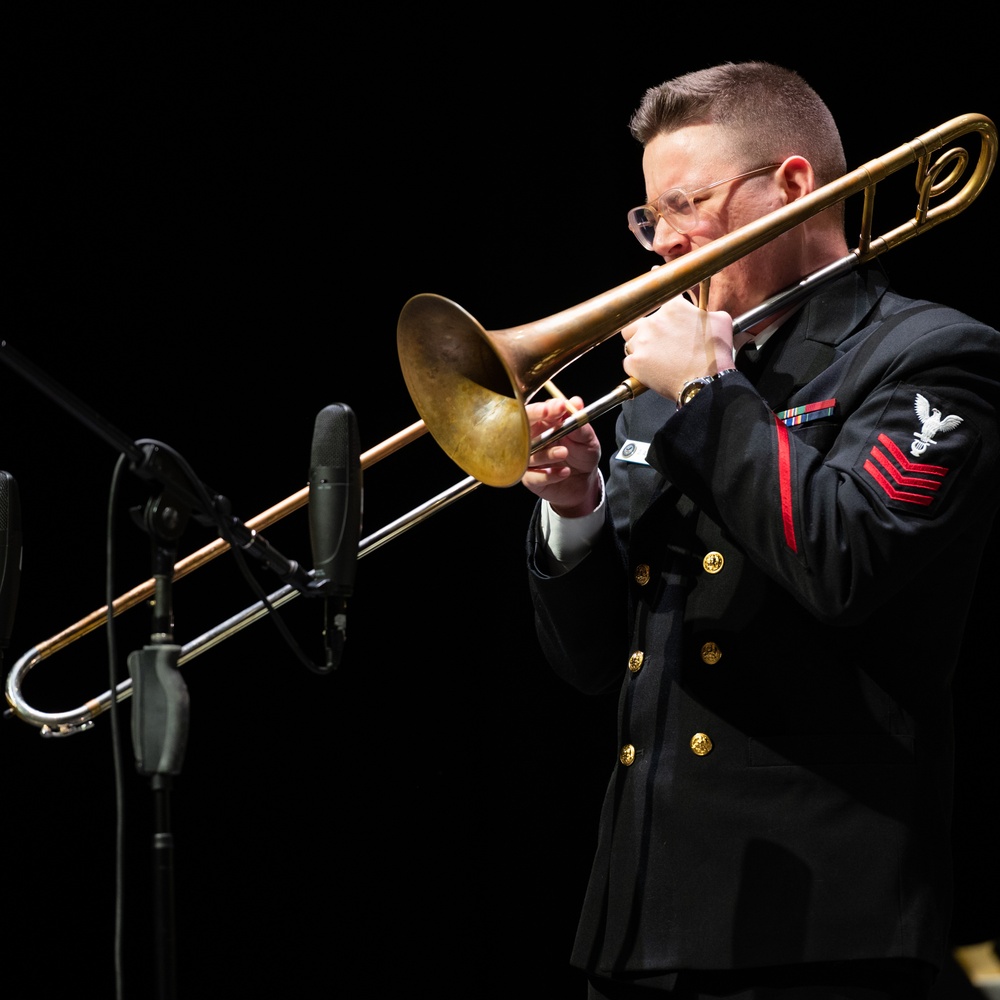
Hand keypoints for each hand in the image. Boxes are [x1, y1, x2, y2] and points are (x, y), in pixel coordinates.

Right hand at [521, 395, 601, 516]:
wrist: (585, 482)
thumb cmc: (582, 455)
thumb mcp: (587, 438)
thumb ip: (580, 422)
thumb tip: (576, 402)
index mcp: (544, 424)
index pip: (537, 411)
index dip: (544, 407)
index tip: (558, 406)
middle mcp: (532, 439)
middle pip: (520, 424)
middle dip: (533, 417)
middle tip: (548, 414)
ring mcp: (528, 459)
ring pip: (528, 453)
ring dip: (546, 452)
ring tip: (564, 452)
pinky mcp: (530, 478)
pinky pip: (533, 476)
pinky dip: (550, 474)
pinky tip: (564, 472)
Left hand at [621, 294, 734, 400]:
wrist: (706, 381)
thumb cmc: (715, 354)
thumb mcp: (721, 321)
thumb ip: (706, 312)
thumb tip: (703, 313)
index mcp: (672, 308)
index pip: (661, 302)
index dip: (662, 311)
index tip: (662, 315)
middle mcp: (653, 322)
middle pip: (636, 322)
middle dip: (643, 331)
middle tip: (656, 343)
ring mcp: (642, 342)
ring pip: (630, 342)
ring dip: (639, 349)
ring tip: (654, 359)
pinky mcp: (634, 362)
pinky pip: (629, 363)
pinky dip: (637, 368)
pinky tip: (651, 372)